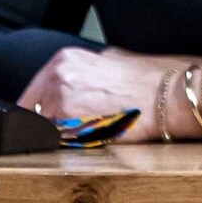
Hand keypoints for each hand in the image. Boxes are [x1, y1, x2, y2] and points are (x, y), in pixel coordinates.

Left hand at [18, 46, 164, 128]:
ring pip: (44, 128)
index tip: (51, 118)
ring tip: (89, 130)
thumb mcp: (109, 60)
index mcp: (64, 59)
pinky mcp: (69, 125)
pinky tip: (93, 137)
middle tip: (75, 126)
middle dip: (49, 121)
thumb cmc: (146, 80)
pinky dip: (69, 144)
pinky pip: (57, 141)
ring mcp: (59, 101)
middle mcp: (56, 77)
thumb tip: (72, 85)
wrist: (167, 95)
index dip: (43, 108)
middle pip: (34, 111)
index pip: (34, 91)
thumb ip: (83, 71)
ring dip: (59, 134)